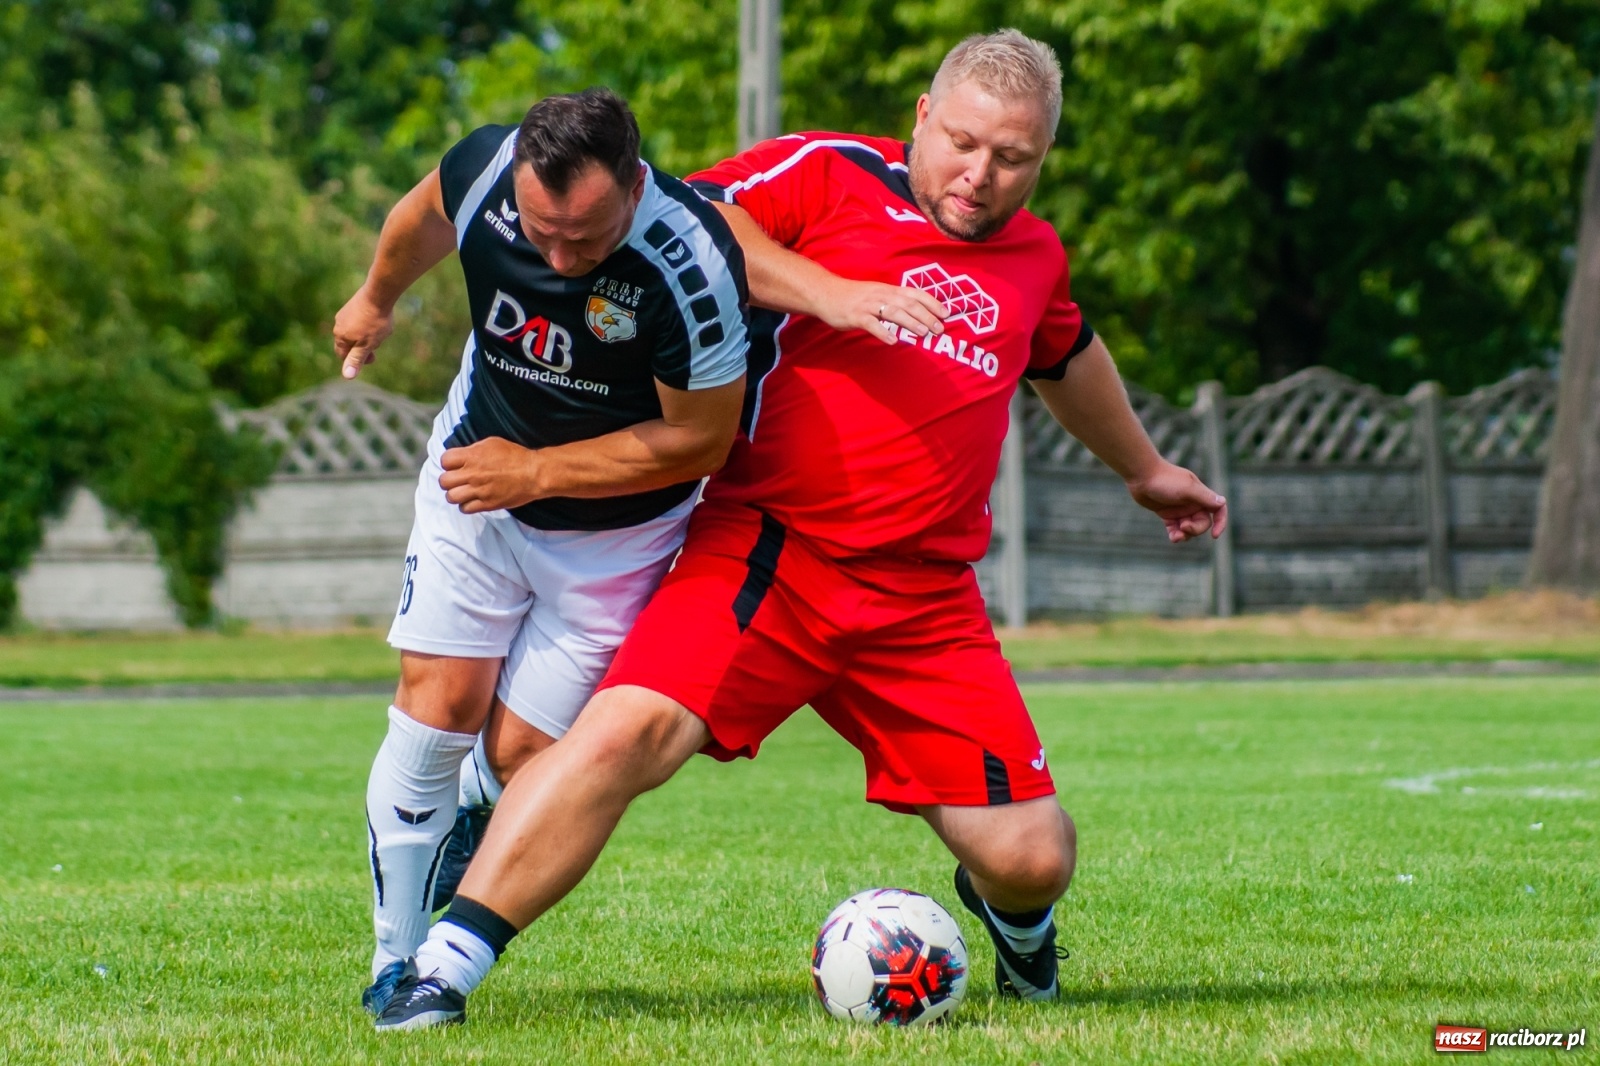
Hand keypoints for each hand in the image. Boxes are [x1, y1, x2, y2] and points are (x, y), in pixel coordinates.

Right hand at [333, 288, 394, 379]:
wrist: (379, 294)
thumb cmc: (375, 322)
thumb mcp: (367, 344)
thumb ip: (356, 359)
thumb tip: (347, 376)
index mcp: (340, 336)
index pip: (343, 355)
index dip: (357, 360)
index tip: (372, 358)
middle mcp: (338, 324)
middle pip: (348, 343)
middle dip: (362, 348)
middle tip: (378, 344)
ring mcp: (344, 313)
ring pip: (353, 332)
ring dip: (365, 336)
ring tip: (378, 332)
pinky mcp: (352, 305)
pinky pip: (357, 321)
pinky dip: (366, 325)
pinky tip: (377, 321)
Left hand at [439, 438, 542, 512]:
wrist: (534, 473)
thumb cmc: (515, 456)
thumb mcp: (492, 443)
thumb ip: (473, 449)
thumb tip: (461, 455)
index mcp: (472, 456)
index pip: (444, 461)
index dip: (449, 463)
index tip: (456, 465)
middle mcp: (472, 474)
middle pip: (444, 481)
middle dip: (449, 480)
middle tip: (458, 480)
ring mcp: (479, 490)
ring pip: (451, 497)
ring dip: (455, 494)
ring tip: (464, 492)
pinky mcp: (487, 504)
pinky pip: (465, 509)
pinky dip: (466, 505)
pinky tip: (473, 500)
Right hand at [817, 277, 947, 345]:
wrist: (826, 293)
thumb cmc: (853, 297)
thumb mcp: (876, 295)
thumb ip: (893, 302)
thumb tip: (914, 314)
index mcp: (888, 289)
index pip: (914, 293)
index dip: (932, 302)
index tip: (946, 313)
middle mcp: (881, 295)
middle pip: (908, 304)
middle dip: (926, 316)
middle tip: (939, 329)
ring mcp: (868, 305)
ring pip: (893, 312)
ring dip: (910, 323)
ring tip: (923, 334)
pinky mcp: (856, 316)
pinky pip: (871, 324)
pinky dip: (883, 332)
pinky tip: (893, 341)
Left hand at [1126, 461, 1228, 542]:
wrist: (1141, 476)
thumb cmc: (1165, 480)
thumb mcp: (1186, 489)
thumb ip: (1204, 497)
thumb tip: (1223, 502)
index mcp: (1201, 495)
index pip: (1218, 510)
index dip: (1220, 522)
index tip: (1215, 535)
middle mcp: (1193, 503)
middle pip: (1202, 523)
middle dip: (1195, 529)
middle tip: (1183, 527)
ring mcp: (1180, 509)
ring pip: (1189, 528)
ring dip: (1185, 535)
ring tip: (1175, 537)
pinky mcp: (1167, 514)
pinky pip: (1175, 528)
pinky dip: (1175, 534)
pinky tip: (1172, 537)